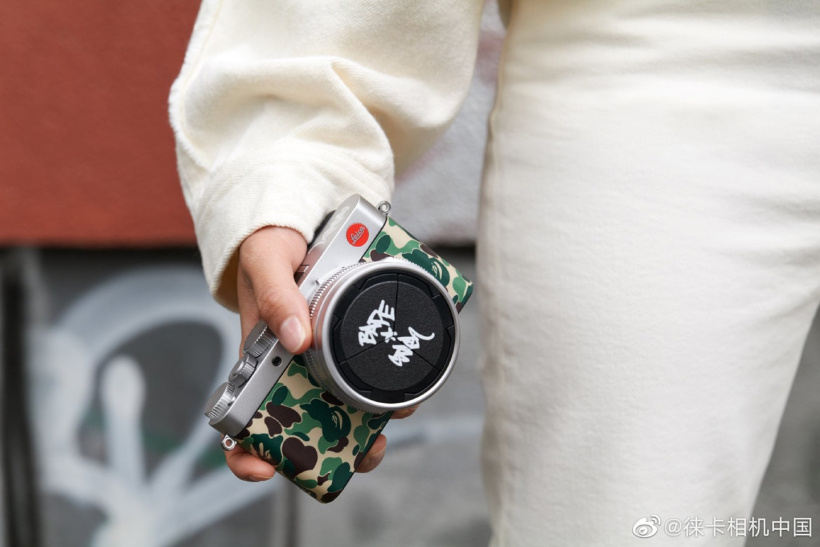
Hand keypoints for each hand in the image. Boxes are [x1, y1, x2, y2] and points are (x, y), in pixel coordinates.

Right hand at [224, 225, 414, 480]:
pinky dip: (391, 385)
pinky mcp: (353, 346)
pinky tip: (410, 382)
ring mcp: (324, 361)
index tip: (262, 469)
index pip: (242, 421)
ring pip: (345, 409)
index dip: (247, 454)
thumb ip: (275, 294)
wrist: (301, 225)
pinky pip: (371, 374)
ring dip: (372, 423)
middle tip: (365, 451)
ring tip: (399, 414)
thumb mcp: (265, 261)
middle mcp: (292, 369)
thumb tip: (297, 338)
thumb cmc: (270, 248)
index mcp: (259, 361)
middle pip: (305, 429)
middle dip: (334, 451)